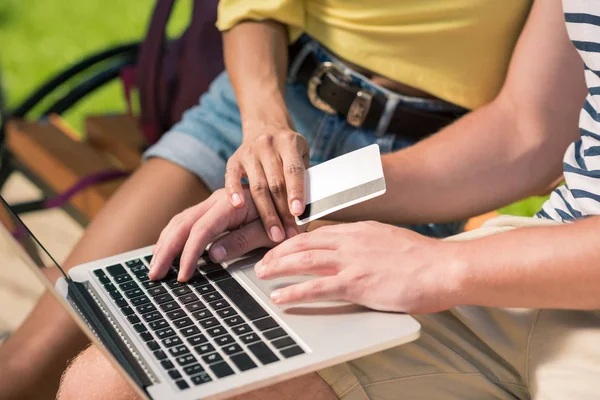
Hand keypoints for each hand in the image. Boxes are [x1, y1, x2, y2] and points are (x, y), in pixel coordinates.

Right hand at [148, 188, 306, 281]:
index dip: (190, 254)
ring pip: (180, 220)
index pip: (202, 230)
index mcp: (231, 204)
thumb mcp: (269, 232)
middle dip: (166, 250)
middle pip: (182, 224)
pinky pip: (187, 220)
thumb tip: (212, 255)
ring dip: (165, 243)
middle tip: (155, 275)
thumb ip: (242, 241)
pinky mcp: (213, 209)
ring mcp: (213, 203)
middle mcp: (218, 200)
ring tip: (155, 267)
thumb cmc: (287, 217)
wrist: (295, 198)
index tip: (184, 276)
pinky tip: (167, 251)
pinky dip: (174, 236)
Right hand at [225, 126, 309, 242]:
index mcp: (289, 143)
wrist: (265, 125)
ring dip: (266, 213)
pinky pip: (232, 178)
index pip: (293, 170)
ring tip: (274, 234)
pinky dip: (233, 192)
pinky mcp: (234, 159)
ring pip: (257, 186)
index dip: (296, 192)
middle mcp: (268, 145)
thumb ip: (305, 175)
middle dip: (282, 212)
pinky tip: (238, 207)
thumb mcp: (303, 154)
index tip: (298, 214)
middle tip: (288, 235)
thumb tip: (311, 208)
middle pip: (275, 183)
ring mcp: (249, 152)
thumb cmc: (289, 149)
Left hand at [255, 221, 464, 313]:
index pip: (319, 231)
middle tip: (264, 259)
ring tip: (261, 273)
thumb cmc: (424, 259)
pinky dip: (294, 291)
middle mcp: (351, 241)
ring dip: (278, 266)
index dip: (296, 239)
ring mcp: (352, 261)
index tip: (283, 246)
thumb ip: (370, 244)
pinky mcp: (357, 283)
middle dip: (279, 250)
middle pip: (304, 242)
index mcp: (360, 230)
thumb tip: (360, 251)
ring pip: (304, 260)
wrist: (444, 267)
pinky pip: (317, 287)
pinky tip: (280, 297)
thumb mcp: (392, 241)